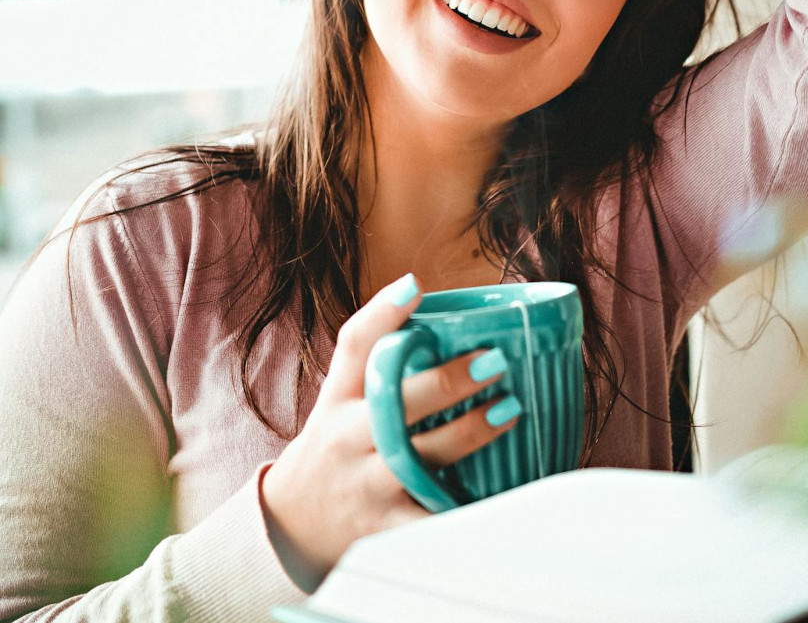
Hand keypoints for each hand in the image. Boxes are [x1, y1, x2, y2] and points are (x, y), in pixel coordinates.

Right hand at [260, 274, 519, 590]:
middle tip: (494, 361)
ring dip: (467, 434)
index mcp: (341, 395)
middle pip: (393, 403)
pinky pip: (428, 520)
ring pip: (416, 459)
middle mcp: (349, 436)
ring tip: (508, 410)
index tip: (414, 287)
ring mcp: (365, 483)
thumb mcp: (343, 392)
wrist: (291, 524)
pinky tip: (501, 491)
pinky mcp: (383, 528)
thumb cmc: (336, 441)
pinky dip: (462, 510)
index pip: (353, 346)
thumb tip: (418, 286)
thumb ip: (377, 348)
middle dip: (445, 382)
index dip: (382, 314)